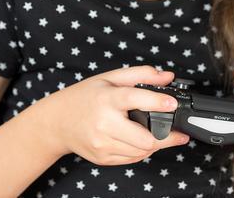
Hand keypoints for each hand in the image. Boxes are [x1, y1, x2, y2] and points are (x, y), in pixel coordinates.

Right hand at [50, 66, 189, 165]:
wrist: (56, 122)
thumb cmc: (84, 97)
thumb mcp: (110, 78)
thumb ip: (141, 75)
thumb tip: (167, 76)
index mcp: (106, 99)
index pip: (134, 99)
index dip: (157, 101)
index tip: (173, 103)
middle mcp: (104, 124)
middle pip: (145, 138)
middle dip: (165, 135)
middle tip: (177, 130)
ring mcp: (102, 144)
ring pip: (142, 152)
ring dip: (155, 144)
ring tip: (157, 133)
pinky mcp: (103, 158)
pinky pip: (132, 159)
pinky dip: (142, 151)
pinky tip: (139, 140)